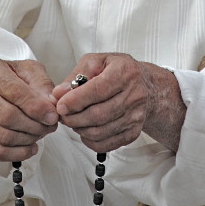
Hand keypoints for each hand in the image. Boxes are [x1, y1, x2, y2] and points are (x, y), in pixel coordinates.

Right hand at [0, 56, 58, 160]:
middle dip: (34, 125)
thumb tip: (51, 105)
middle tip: (49, 126)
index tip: (52, 116)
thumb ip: (42, 84)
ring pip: (3, 136)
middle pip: (8, 116)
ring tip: (41, 133)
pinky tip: (31, 148)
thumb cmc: (11, 78)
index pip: (15, 91)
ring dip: (28, 139)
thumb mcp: (29, 70)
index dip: (36, 107)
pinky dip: (18, 153)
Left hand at [51, 53, 184, 152]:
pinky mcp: (133, 132)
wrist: (145, 86)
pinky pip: (107, 143)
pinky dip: (90, 140)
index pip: (97, 90)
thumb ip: (76, 75)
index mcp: (124, 72)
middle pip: (98, 114)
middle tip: (62, 115)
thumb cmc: (118, 71)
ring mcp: (135, 116)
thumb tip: (59, 93)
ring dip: (79, 129)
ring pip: (100, 131)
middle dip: (73, 118)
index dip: (75, 100)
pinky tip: (85, 130)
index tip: (60, 105)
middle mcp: (134, 95)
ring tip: (72, 120)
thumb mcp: (97, 62)